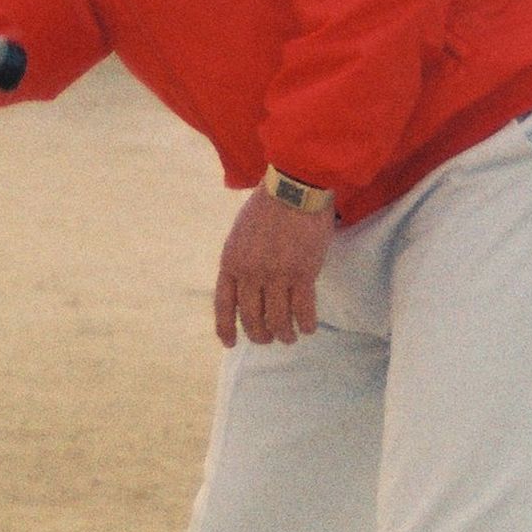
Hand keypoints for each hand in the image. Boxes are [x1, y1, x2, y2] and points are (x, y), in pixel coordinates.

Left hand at [214, 188, 333, 349]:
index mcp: (231, 261)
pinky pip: (303, 311)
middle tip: (269, 338)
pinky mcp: (303, 274)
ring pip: (278, 320)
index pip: (224, 305)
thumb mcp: (240, 232)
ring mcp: (276, 275)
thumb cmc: (268, 204)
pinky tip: (308, 328)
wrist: (294, 187)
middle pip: (252, 318)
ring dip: (284, 334)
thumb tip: (245, 285)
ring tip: (290, 337)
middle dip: (260, 334)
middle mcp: (250, 273)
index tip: (230, 344)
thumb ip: (240, 259)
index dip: (226, 328)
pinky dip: (305, 324)